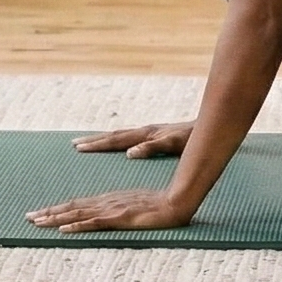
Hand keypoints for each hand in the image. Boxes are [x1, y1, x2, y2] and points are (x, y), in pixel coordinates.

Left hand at [27, 188, 193, 233]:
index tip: (40, 213)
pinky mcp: (120, 218)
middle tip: (28, 217)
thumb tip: (106, 216)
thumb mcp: (136, 208)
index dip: (58, 209)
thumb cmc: (160, 206)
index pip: (78, 205)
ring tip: (37, 222)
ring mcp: (112, 209)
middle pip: (72, 207)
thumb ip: (121, 210)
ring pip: (78, 213)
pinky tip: (63, 229)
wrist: (177, 202)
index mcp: (109, 200)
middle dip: (49, 212)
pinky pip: (94, 222)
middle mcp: (106, 202)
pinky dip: (77, 225)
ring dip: (56, 218)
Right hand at [72, 119, 193, 157]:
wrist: (208, 128)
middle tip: (73, 144)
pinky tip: (117, 147)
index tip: (78, 146)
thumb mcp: (174, 144)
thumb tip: (129, 153)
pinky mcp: (155, 136)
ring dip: (103, 140)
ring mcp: (149, 133)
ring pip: (120, 136)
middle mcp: (144, 132)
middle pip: (114, 136)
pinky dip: (117, 142)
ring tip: (87, 143)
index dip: (97, 144)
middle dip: (94, 140)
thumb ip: (152, 148)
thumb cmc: (192, 139)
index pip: (115, 139)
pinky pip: (130, 139)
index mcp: (145, 134)